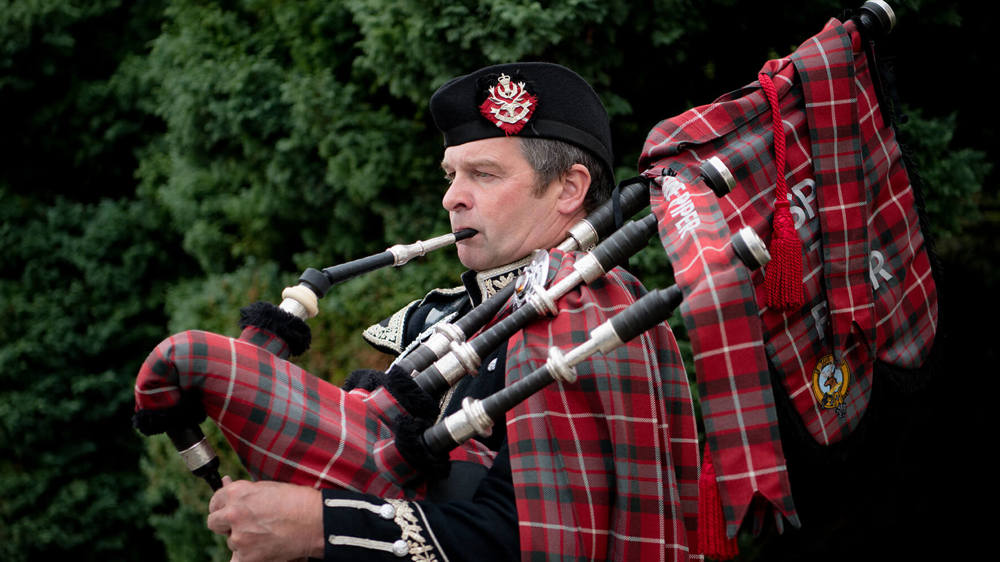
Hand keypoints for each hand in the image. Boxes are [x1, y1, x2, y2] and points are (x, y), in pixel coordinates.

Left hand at [207, 476, 324, 561]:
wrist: (316, 521)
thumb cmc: (297, 501)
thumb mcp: (267, 488)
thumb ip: (243, 490)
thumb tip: (224, 482)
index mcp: (237, 493)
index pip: (215, 501)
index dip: (222, 506)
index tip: (228, 510)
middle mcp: (233, 514)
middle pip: (214, 523)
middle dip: (225, 524)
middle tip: (243, 524)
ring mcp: (239, 537)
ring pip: (230, 542)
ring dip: (242, 540)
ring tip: (265, 534)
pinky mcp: (247, 557)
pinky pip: (235, 560)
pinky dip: (244, 557)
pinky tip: (255, 551)